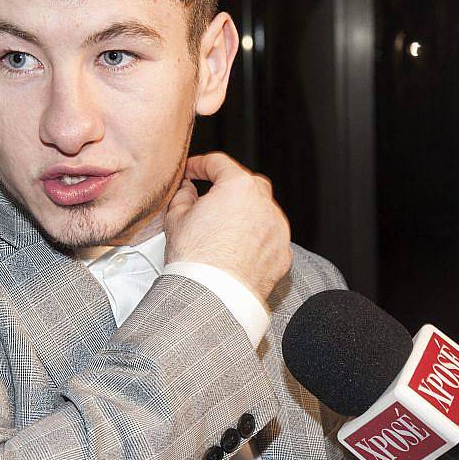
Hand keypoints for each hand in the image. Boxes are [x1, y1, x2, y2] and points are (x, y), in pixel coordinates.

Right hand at [164, 152, 291, 304]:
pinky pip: (268, 238)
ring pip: (261, 212)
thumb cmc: (196, 259)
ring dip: (245, 215)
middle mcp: (263, 204)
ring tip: (223, 231)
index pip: (218, 163)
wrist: (214, 296)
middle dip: (229, 187)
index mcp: (238, 187)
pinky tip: (238, 251)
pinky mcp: (282, 253)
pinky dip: (256, 239)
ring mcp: (277, 229)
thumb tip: (187, 191)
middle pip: (247, 184)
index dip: (200, 165)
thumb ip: (182, 197)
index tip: (191, 172)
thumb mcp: (176, 220)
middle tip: (209, 199)